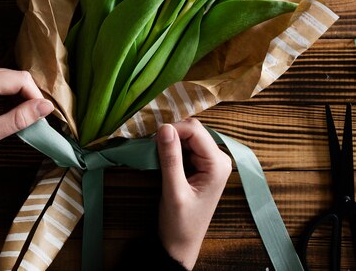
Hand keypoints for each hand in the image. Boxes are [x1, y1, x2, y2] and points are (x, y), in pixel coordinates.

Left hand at [0, 63, 53, 178]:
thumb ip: (18, 119)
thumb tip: (46, 107)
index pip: (20, 79)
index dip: (36, 96)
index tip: (42, 117)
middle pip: (15, 76)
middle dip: (28, 96)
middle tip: (33, 120)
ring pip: (8, 77)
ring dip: (18, 95)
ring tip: (20, 118)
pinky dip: (7, 93)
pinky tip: (8, 110)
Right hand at [156, 118, 231, 269]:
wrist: (181, 244)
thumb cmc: (180, 222)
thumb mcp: (173, 190)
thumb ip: (170, 158)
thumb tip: (164, 128)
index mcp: (217, 164)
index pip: (195, 131)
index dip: (173, 129)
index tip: (152, 139)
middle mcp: (218, 159)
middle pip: (193, 130)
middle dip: (171, 134)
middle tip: (152, 148)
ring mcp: (211, 161)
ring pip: (187, 136)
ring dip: (170, 141)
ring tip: (155, 154)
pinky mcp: (201, 165)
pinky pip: (185, 145)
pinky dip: (172, 147)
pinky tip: (161, 157)